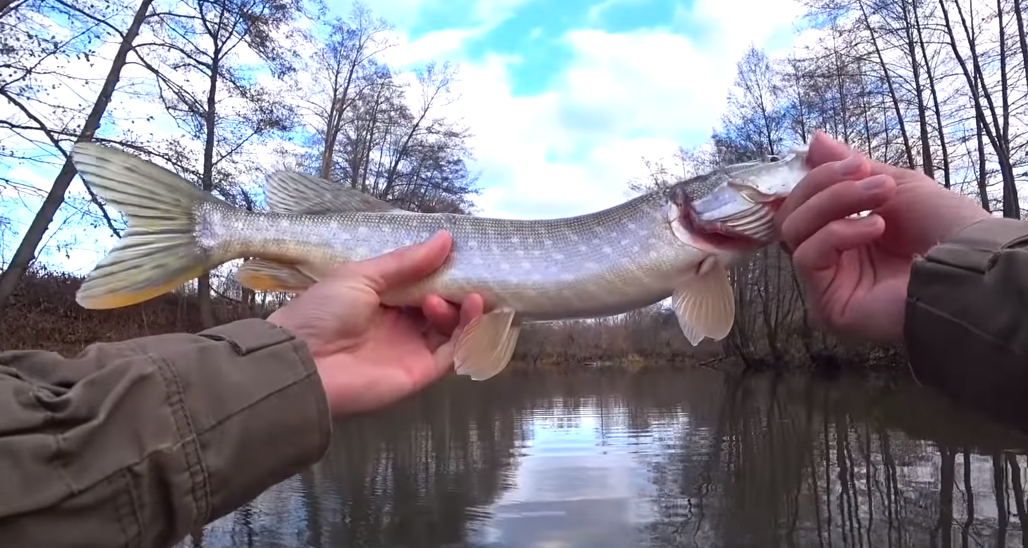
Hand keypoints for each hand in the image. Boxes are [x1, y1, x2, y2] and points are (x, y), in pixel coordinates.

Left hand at [267, 231, 483, 416]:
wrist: (304, 363)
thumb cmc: (323, 312)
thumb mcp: (362, 276)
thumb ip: (406, 261)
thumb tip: (445, 238)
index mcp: (383, 299)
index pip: (422, 283)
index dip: (443, 270)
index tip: (462, 252)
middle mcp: (401, 324)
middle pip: (442, 305)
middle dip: (457, 288)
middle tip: (471, 273)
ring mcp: (412, 349)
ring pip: (452, 328)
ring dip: (463, 308)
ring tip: (463, 295)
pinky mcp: (422, 371)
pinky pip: (454, 352)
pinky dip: (468, 331)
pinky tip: (472, 308)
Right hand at [774, 131, 990, 344]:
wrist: (969, 266)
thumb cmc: (945, 228)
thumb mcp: (898, 184)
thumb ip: (850, 166)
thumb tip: (814, 140)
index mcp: (848, 230)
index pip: (804, 202)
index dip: (816, 177)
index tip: (851, 162)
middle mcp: (834, 257)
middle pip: (791, 212)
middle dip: (825, 185)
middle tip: (866, 177)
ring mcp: (829, 282)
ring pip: (793, 230)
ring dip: (833, 202)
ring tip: (879, 198)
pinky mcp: (827, 304)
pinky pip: (806, 256)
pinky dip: (837, 233)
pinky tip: (876, 229)